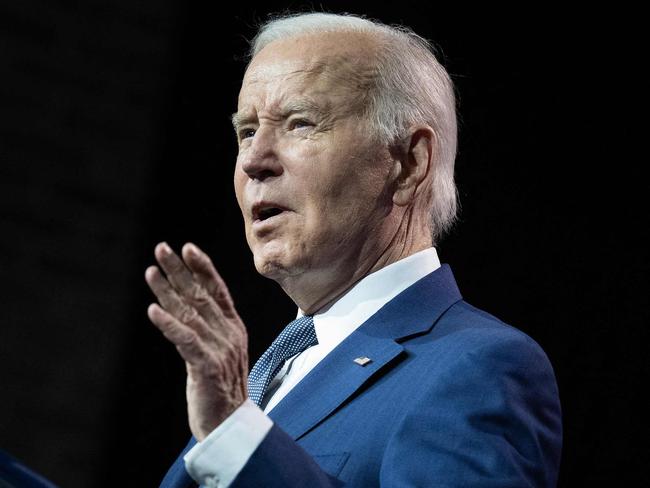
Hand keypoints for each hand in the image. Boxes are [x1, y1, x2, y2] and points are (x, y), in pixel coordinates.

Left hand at [145, 242, 248, 440]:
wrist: (231, 426)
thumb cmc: (221, 390)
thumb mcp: (219, 353)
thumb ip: (209, 330)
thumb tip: (187, 306)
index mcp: (234, 329)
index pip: (218, 290)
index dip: (203, 268)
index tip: (187, 247)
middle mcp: (229, 334)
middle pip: (201, 295)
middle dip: (180, 270)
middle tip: (162, 248)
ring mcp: (220, 350)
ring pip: (189, 313)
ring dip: (167, 291)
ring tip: (151, 271)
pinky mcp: (207, 368)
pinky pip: (185, 340)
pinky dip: (168, 324)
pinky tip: (153, 310)